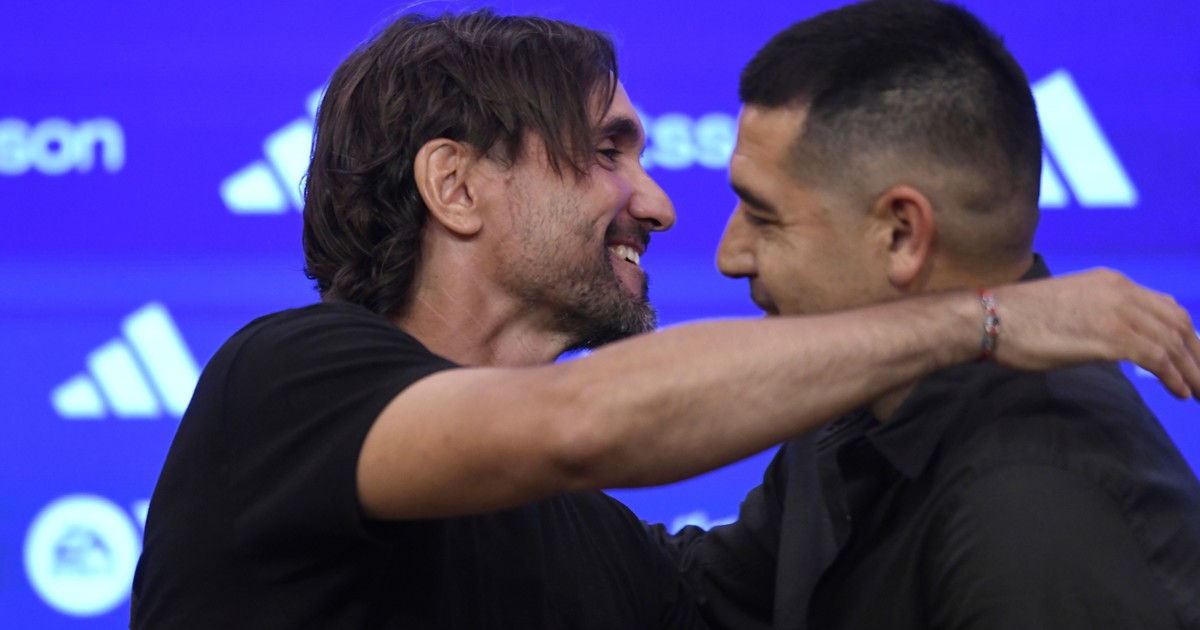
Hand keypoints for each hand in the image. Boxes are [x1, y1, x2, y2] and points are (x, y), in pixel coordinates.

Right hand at [990, 268, 1199, 399]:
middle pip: (1178, 322)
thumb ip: (1097, 316)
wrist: (993, 318)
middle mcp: (1122, 290)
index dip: (1187, 335)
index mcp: (1112, 282)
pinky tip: (1181, 392)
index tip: (1193, 357)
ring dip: (1193, 371)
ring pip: (1173, 341)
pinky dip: (1174, 376)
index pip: (1165, 306)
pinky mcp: (1110, 335)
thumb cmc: (1018, 320)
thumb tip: (1112, 341)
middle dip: (1197, 353)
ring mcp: (1117, 311)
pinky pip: (1157, 358)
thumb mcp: (1068, 307)